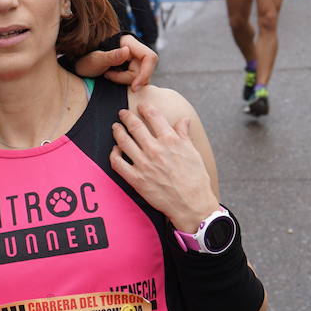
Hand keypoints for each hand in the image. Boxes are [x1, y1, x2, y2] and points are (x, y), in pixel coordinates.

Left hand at [73, 35, 157, 91]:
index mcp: (129, 43)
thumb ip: (111, 56)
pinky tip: (111, 77)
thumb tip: (127, 51)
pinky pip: (135, 79)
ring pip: (140, 76)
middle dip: (127, 78)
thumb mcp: (95, 59)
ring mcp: (133, 60)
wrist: (80, 66)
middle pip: (144, 70)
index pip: (149, 57)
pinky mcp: (131, 68)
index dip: (146, 73)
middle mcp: (134, 50)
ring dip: (123, 80)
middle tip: (108, 75)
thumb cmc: (86, 60)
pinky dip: (123, 81)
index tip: (134, 87)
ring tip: (107, 74)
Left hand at [109, 103, 216, 231]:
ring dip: (117, 131)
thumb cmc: (196, 179)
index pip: (154, 117)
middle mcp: (155, 150)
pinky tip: (115, 150)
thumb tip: (183, 120)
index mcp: (171, 141)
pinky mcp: (136, 179)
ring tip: (115, 127)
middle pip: (135, 126)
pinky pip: (117, 163)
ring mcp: (143, 164)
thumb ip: (184, 135)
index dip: (145, 108)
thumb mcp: (193, 153)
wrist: (192, 204)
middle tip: (122, 113)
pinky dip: (114, 153)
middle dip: (126, 116)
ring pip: (123, 141)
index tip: (141, 105)